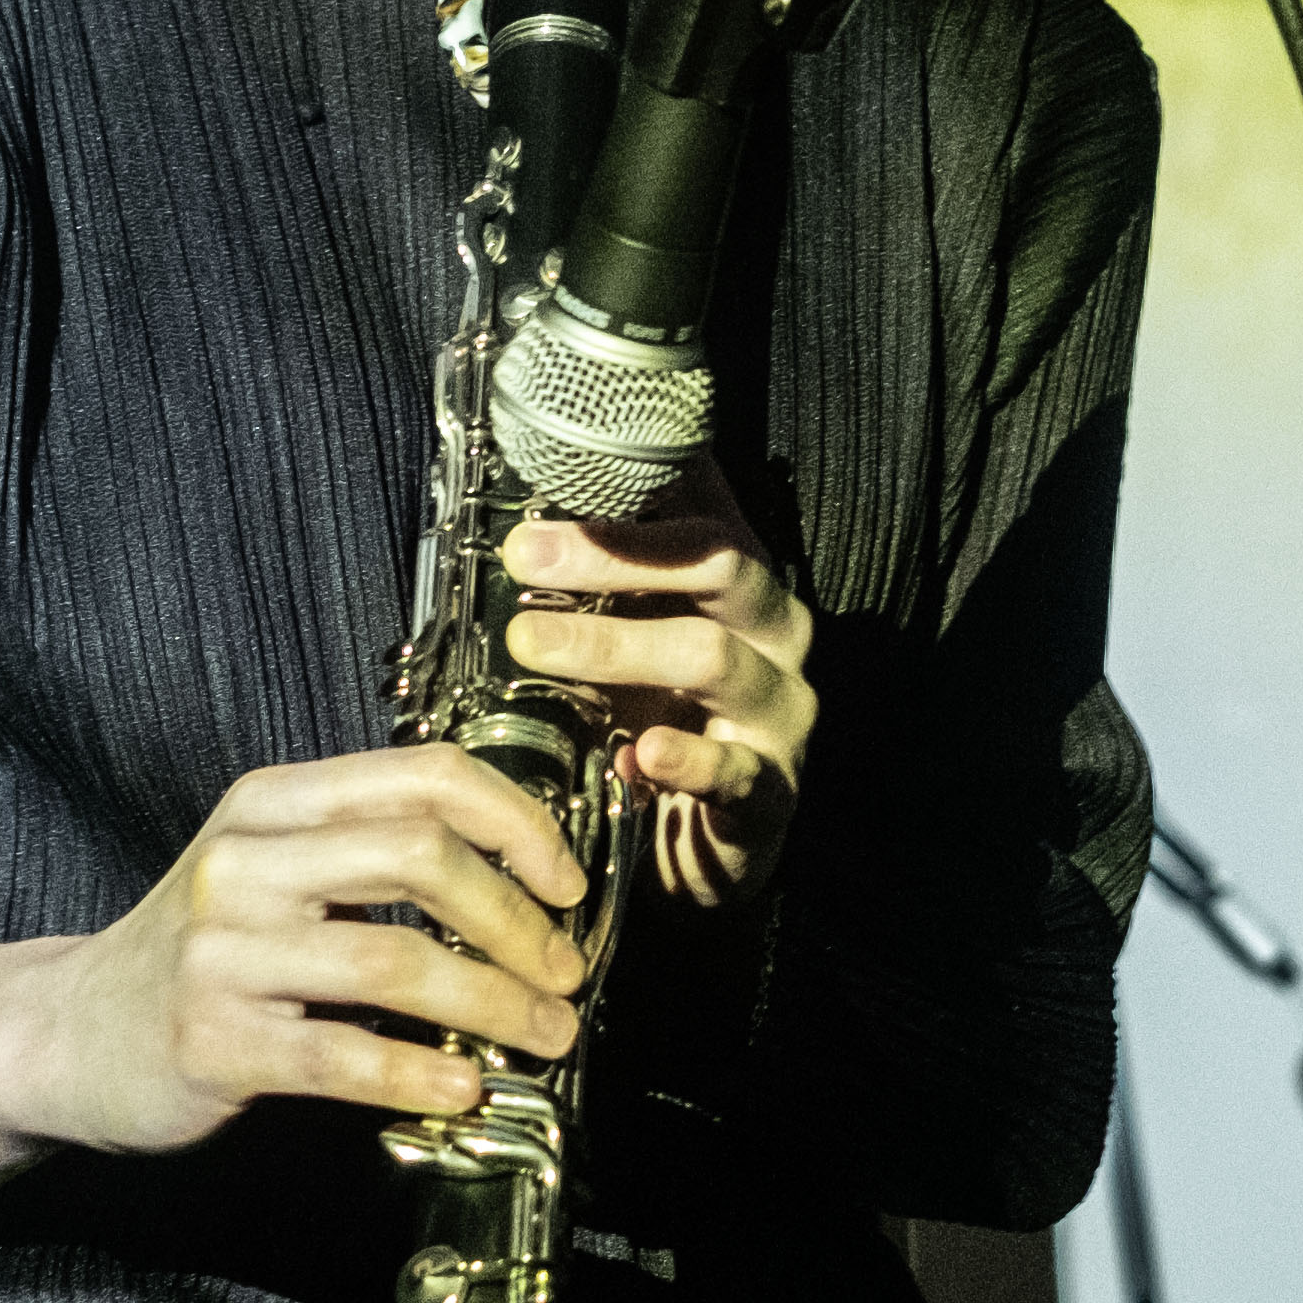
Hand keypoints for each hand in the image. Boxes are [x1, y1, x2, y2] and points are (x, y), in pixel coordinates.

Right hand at [0, 746, 593, 1154]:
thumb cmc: (199, 956)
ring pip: (393, 957)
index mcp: (272, 804)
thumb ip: (366, 853)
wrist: (66, 1036)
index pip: (423, 775)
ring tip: (544, 1036)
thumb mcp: (267, 869)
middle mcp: (245, 862)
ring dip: (492, 1002)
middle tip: (563, 973)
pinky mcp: (212, 1040)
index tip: (566, 881)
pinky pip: (342, 1053)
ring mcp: (223, 952)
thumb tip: (521, 880)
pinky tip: (464, 1088)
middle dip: (516, 918)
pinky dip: (419, 1072)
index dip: (516, 822)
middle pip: (420, 856)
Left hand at [502, 496, 817, 909]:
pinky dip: (682, 761)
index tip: (565, 461)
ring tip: (530, 642)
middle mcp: (776, 631)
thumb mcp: (632, 635)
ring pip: (711, 656)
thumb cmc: (663, 717)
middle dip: (614, 552)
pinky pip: (734, 770)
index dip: (646, 477)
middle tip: (525, 553)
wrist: (708, 841)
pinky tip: (637, 753)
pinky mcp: (772, 792)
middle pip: (715, 562)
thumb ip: (602, 580)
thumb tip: (522, 513)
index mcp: (744, 581)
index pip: (705, 506)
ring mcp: (780, 710)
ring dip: (612, 645)